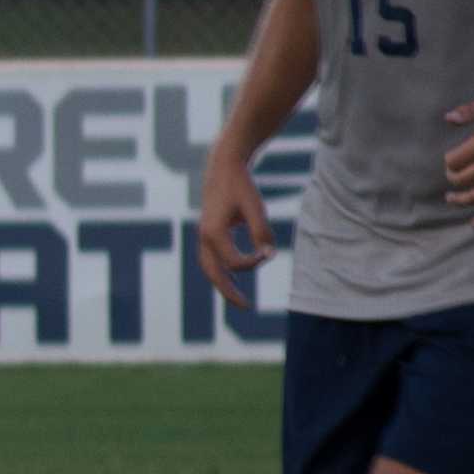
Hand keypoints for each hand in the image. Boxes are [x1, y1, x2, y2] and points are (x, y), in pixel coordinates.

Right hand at [194, 158, 275, 310]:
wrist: (223, 166)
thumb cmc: (241, 186)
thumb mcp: (255, 207)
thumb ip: (261, 232)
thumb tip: (269, 255)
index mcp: (213, 234)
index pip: (234, 262)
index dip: (254, 262)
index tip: (268, 250)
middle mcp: (205, 237)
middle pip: (213, 273)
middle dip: (228, 291)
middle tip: (246, 307)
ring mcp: (204, 235)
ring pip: (210, 267)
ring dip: (223, 283)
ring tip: (239, 297)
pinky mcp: (209, 232)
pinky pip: (213, 258)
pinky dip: (223, 269)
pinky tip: (236, 273)